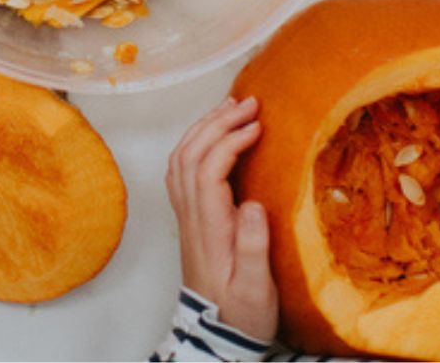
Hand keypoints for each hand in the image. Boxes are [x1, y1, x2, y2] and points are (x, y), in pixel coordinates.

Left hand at [165, 96, 277, 341]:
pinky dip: (196, 143)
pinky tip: (215, 135)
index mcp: (208, 228)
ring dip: (204, 127)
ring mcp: (187, 216)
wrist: (215, 337)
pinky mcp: (190, 218)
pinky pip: (182, 169)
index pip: (207, 170)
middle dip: (217, 122)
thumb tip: (252, 203)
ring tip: (232, 106)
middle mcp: (191, 217)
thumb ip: (253, 248)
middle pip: (190, 155)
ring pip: (181, 159)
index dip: (228, 141)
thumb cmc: (242, 314)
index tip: (257, 126)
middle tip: (250, 103)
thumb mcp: (257, 290)